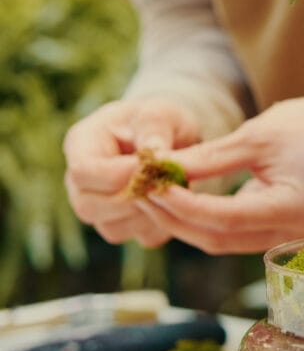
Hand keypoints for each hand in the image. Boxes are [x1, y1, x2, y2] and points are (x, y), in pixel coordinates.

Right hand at [63, 98, 199, 246]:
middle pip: (89, 207)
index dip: (118, 175)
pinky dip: (164, 223)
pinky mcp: (125, 225)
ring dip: (150, 212)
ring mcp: (99, 208)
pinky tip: (176, 201)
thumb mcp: (160, 113)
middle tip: (167, 181)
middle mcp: (81, 182)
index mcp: (81, 144)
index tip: (153, 166)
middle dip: (134, 198)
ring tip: (175, 186)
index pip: (83, 171)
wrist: (174, 137)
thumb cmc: (161, 120)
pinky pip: (141, 237)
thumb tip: (156, 153)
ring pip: (115, 228)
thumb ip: (155, 129)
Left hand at [135, 94, 303, 253]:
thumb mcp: (260, 135)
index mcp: (289, 209)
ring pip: (223, 242)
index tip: (150, 183)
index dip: (180, 204)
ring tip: (156, 195)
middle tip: (141, 191)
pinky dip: (206, 221)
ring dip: (186, 223)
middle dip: (174, 218)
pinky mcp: (283, 231)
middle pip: (216, 240)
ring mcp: (289, 237)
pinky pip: (237, 235)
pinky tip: (185, 201)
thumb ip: (211, 158)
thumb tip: (163, 167)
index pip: (221, 219)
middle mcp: (290, 234)